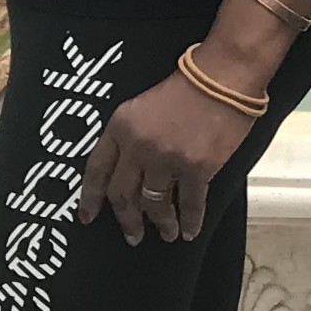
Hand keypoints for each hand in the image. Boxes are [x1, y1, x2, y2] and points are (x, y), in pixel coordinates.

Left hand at [78, 75, 251, 243]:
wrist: (223, 75)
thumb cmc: (186, 84)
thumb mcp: (142, 104)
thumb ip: (130, 134)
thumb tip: (130, 169)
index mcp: (121, 127)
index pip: (97, 169)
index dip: (90, 197)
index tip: (88, 217)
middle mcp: (138, 146)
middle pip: (123, 194)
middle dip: (127, 220)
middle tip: (132, 235)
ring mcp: (167, 159)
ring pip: (154, 203)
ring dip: (160, 222)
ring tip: (165, 233)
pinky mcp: (197, 168)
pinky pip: (189, 203)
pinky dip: (190, 220)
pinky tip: (190, 230)